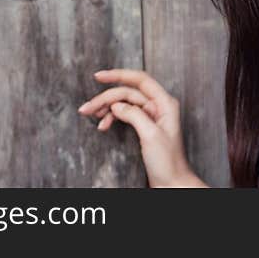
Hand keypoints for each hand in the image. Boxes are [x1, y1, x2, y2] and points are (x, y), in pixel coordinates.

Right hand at [77, 68, 202, 186]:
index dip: (119, 75)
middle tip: (87, 108)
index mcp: (165, 103)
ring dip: (106, 108)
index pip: (140, 80)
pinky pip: (125, 115)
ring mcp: (150, 116)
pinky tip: (103, 125)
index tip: (99, 76)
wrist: (172, 184)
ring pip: (124, 104)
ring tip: (90, 115)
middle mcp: (158, 106)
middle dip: (106, 98)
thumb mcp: (150, 136)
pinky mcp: (143, 127)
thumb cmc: (168, 162)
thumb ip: (134, 115)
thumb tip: (116, 104)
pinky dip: (112, 118)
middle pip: (128, 93)